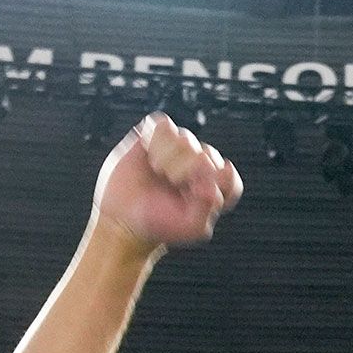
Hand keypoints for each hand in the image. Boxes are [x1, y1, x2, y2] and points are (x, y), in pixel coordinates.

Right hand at [93, 113, 243, 251]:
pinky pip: (164, 125)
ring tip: (159, 173)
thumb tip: (215, 178)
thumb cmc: (159, 223)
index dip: (214, 184)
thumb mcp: (189, 227)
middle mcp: (201, 164)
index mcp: (214, 187)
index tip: (197, 194)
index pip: (229, 180)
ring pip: (185, 140)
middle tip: (172, 186)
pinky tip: (149, 157)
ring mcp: (179, 148)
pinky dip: (156, 143)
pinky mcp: (157, 135)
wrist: (123, 217)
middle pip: (207, 156)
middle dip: (187, 174)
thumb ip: (208, 205)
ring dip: (169, 160)